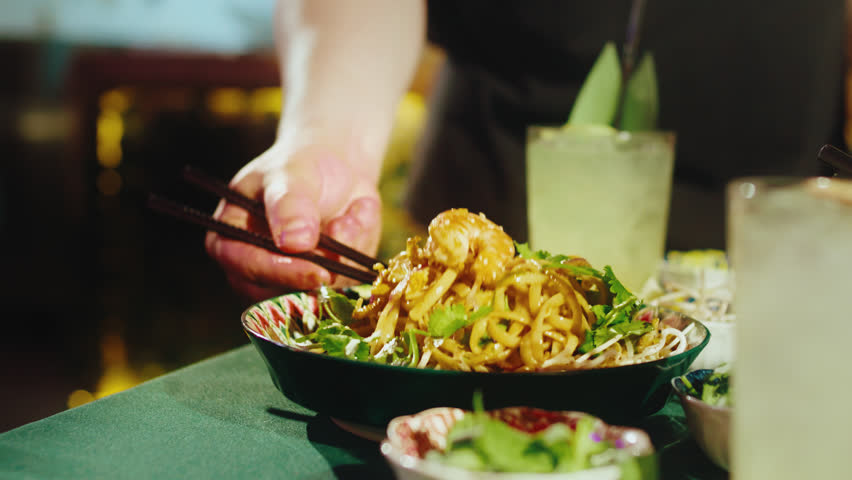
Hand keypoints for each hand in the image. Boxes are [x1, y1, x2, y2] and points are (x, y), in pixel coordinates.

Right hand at [205, 142, 381, 300]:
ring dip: (347, 251)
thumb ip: (289, 204)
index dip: (283, 272)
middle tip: (346, 225)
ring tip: (351, 211)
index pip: (247, 268)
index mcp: (229, 240)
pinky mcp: (322, 285)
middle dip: (323, 266)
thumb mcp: (291, 175)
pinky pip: (348, 282)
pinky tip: (356, 217)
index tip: (318, 270)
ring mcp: (288, 282)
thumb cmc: (301, 167)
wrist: (335, 169)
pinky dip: (361, 248)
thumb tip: (294, 241)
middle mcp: (253, 270)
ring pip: (321, 291)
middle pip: (282, 295)